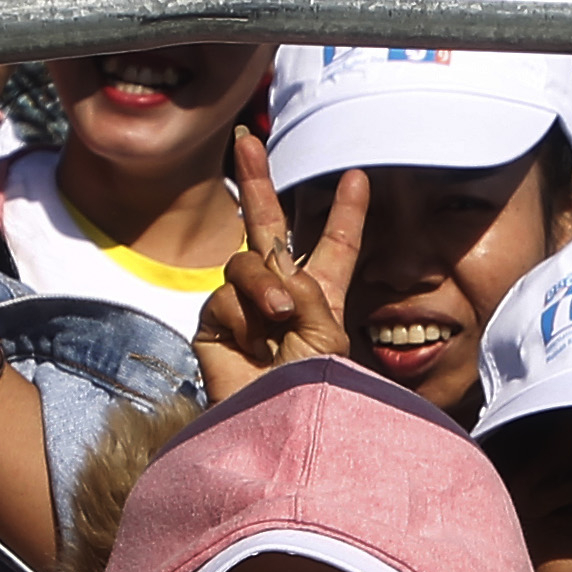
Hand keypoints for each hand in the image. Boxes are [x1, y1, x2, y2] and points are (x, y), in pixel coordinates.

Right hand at [194, 128, 362, 400]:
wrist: (279, 430)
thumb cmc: (315, 392)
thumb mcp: (327, 333)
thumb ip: (307, 289)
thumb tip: (273, 270)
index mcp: (321, 296)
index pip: (335, 247)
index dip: (345, 214)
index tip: (357, 179)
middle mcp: (280, 296)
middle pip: (266, 228)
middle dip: (257, 182)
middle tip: (246, 140)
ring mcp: (242, 310)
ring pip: (243, 263)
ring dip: (264, 286)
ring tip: (281, 318)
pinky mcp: (213, 327)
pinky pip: (222, 298)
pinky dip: (243, 318)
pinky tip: (254, 347)